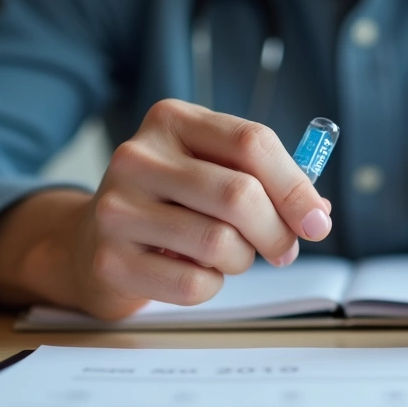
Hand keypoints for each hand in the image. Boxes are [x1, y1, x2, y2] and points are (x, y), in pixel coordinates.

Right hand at [0, 99, 331, 318]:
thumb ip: (265, 180)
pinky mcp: (111, 259)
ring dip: (242, 260)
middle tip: (283, 250)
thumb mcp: (211, 170)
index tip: (317, 221)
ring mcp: (118, 208)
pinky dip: (211, 286)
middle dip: (277, 232)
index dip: (295, 187)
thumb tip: (316, 213)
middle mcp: (138, 157)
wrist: (90, 241)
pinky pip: (194, 284)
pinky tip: (193, 271)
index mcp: (172, 120)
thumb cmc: (170, 203)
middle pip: (240, 195)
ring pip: (220, 243)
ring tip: (228, 256)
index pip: (251, 143)